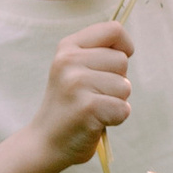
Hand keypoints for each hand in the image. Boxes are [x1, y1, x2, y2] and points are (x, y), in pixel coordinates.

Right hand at [30, 19, 133, 168]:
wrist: (45, 142)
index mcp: (68, 47)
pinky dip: (115, 119)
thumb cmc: (69, 105)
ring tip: (92, 108)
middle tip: (94, 95)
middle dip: (117, 81)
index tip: (114, 65)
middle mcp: (69, 61)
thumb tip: (127, 47)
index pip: (113, 29)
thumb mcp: (75, 70)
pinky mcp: (87, 108)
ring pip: (125, 86)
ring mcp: (76, 84)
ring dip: (116, 102)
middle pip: (122, 61)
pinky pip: (123, 109)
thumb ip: (98, 54)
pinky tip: (94, 122)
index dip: (124, 47)